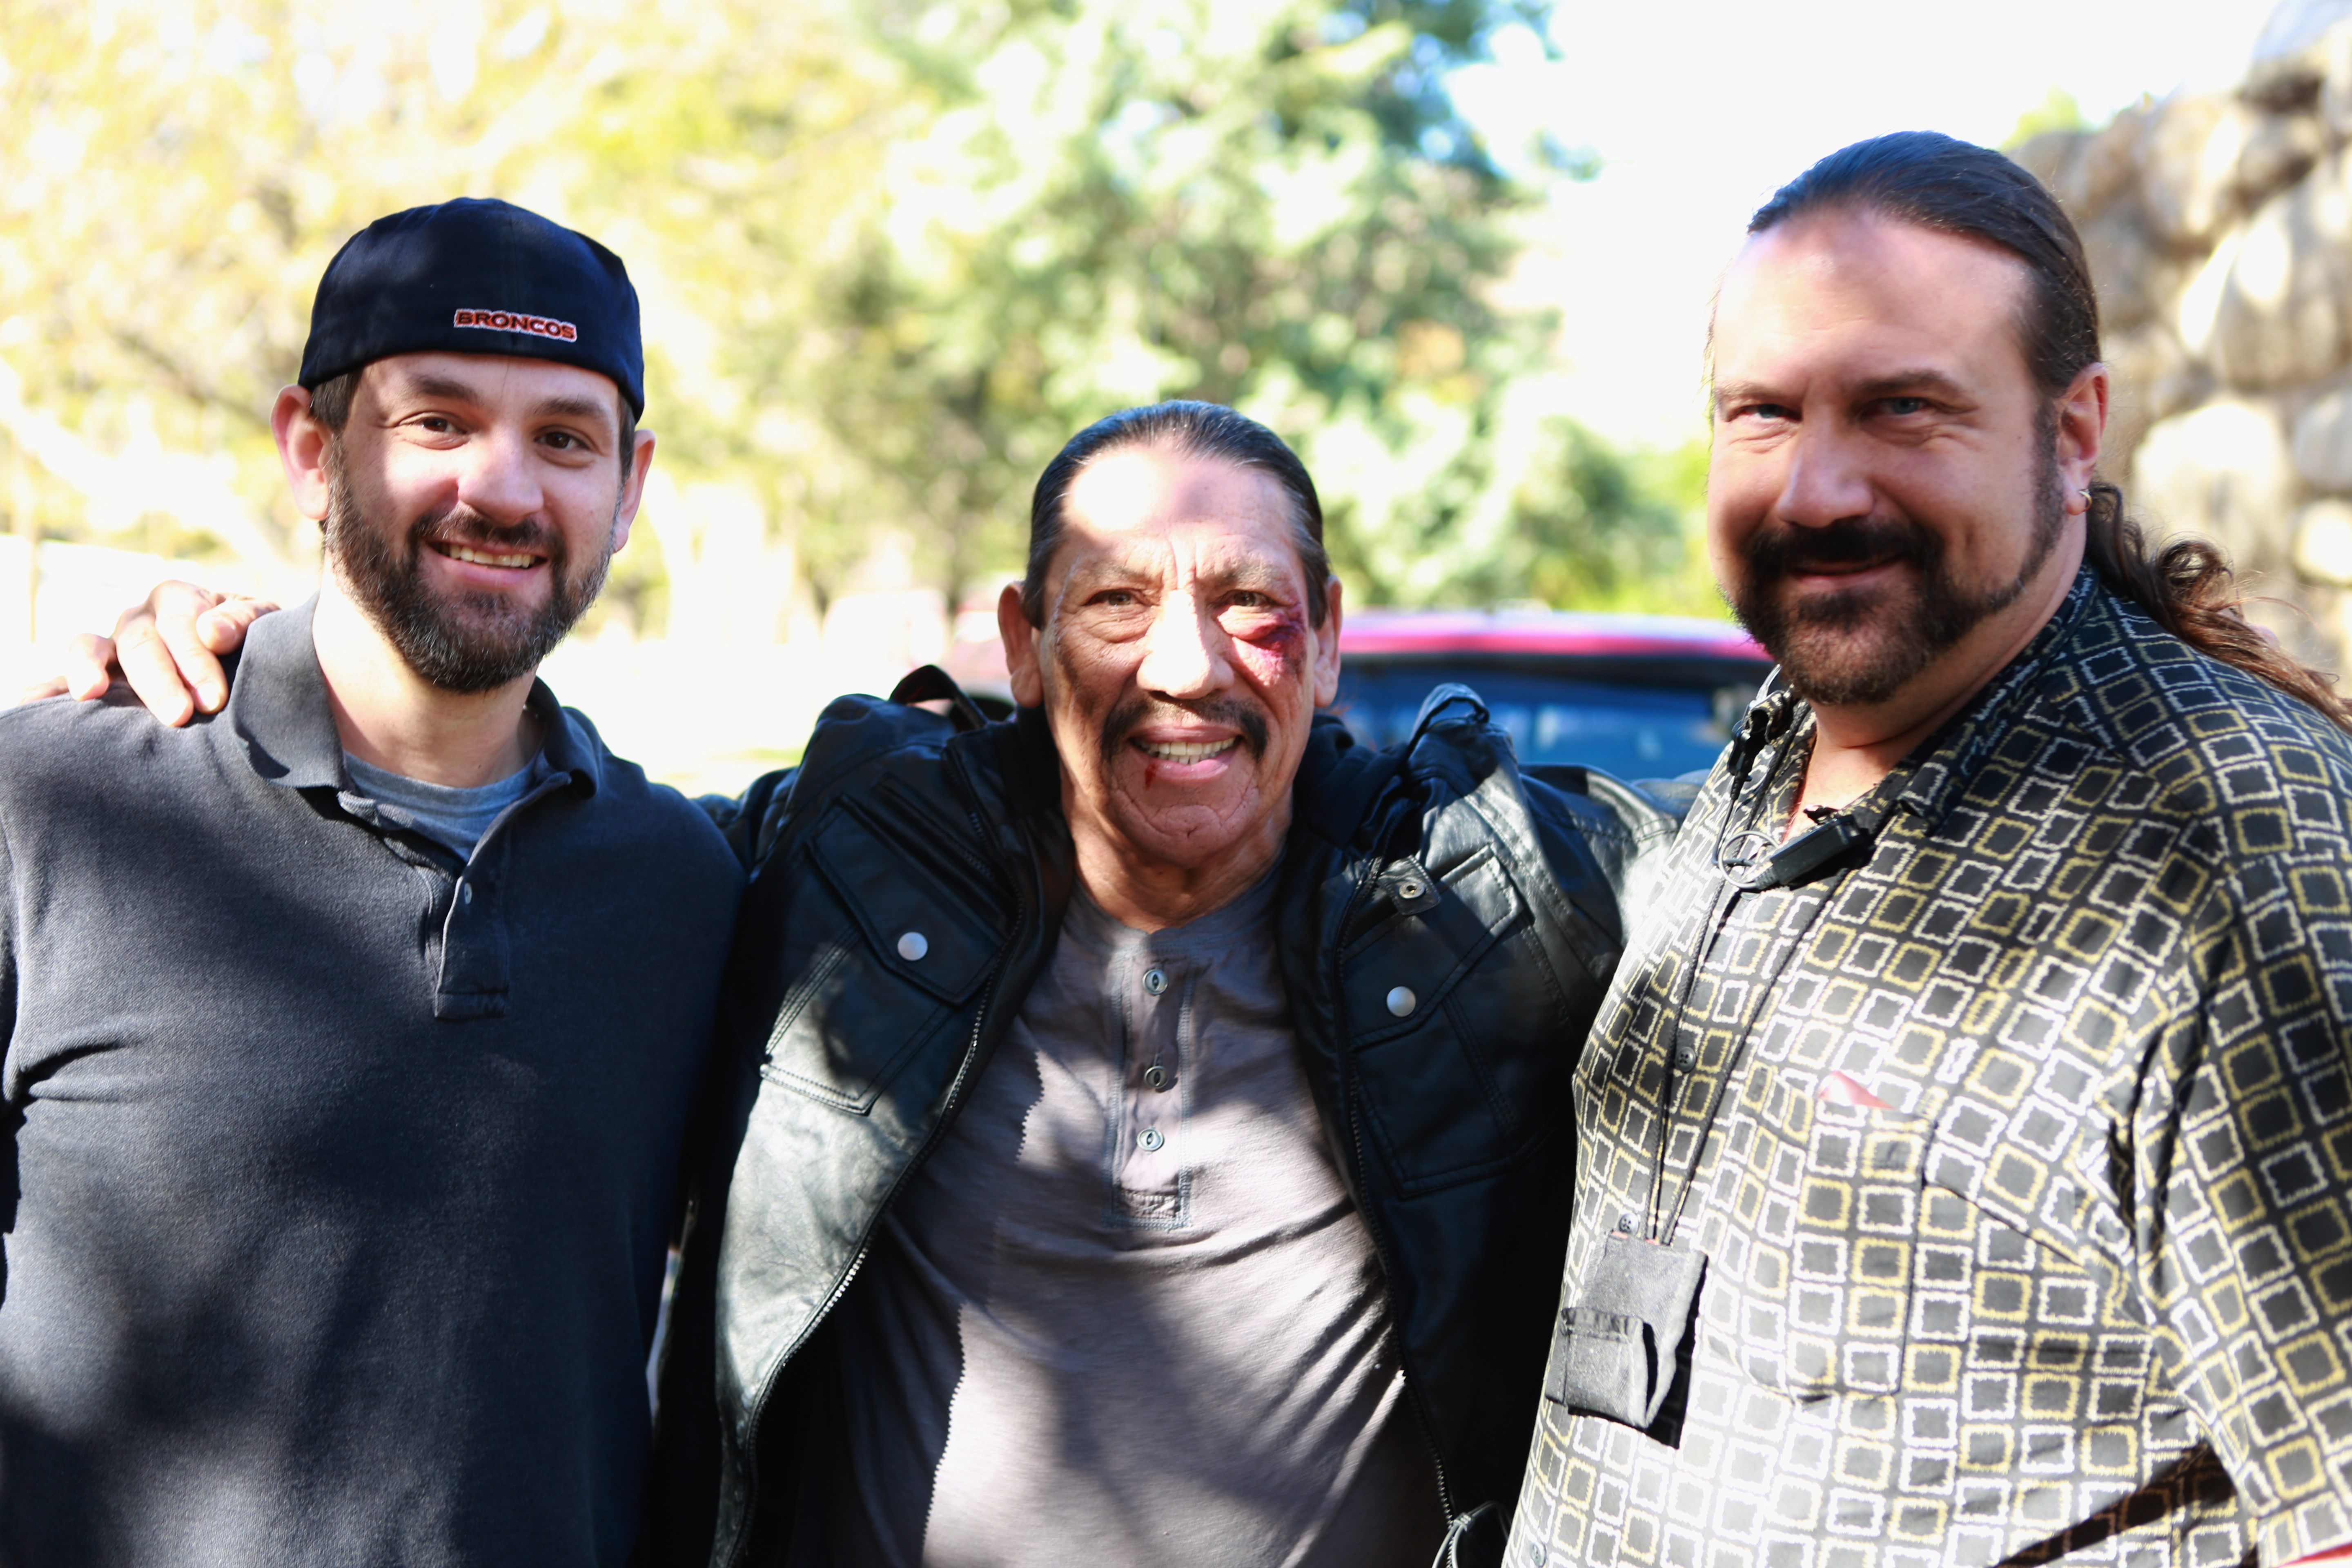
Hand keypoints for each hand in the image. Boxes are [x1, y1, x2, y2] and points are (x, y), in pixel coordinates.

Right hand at [40, 583, 277, 725]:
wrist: (242, 658)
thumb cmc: (252, 642)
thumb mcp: (260, 625)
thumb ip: (245, 620)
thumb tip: (213, 632)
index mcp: (178, 598)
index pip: (181, 625)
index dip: (196, 660)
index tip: (214, 698)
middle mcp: (138, 617)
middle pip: (140, 643)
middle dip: (160, 681)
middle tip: (181, 716)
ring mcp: (110, 645)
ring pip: (89, 648)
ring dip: (88, 670)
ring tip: (90, 693)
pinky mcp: (93, 675)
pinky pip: (55, 676)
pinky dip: (42, 688)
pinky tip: (32, 704)